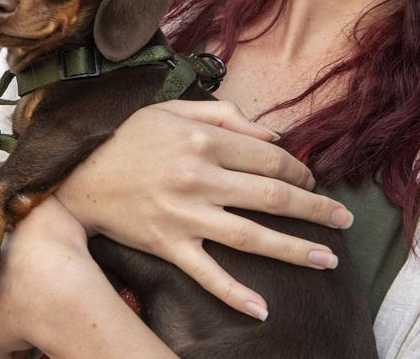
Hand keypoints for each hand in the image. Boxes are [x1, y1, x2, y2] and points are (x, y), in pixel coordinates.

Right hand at [55, 99, 354, 319]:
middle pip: (272, 197)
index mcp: (203, 141)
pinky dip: (234, 294)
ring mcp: (184, 215)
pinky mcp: (167, 245)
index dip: (299, 170)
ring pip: (251, 237)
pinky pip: (207, 274)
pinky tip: (262, 309)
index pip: (268, 159)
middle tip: (344, 220)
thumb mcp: (172, 110)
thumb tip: (274, 137)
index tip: (312, 179)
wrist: (75, 175)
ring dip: (296, 250)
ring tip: (328, 260)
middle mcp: (198, 178)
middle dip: (315, 209)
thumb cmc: (127, 138)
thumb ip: (225, 116)